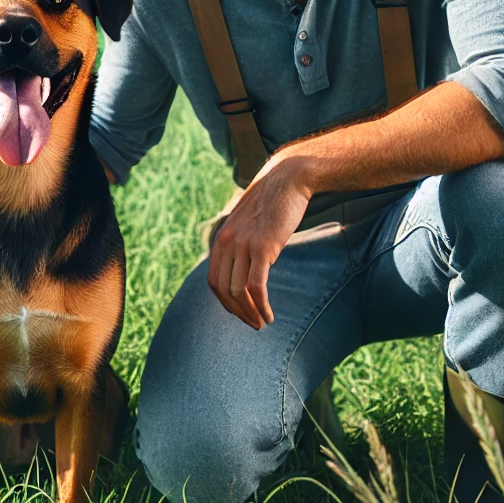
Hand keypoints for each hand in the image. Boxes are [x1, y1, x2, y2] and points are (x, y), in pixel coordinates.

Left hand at [207, 150, 312, 329]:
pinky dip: (261, 306)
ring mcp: (244, 244)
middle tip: (253, 324)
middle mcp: (227, 242)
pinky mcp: (263, 246)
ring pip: (238, 292)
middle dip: (238, 313)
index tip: (241, 312)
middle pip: (224, 290)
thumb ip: (243, 240)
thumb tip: (247, 262)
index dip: (226, 302)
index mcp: (222, 237)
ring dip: (250, 313)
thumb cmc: (274, 200)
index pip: (214, 280)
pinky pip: (255, 286)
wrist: (289, 177)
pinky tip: (269, 315)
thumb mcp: (251, 222)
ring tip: (263, 323)